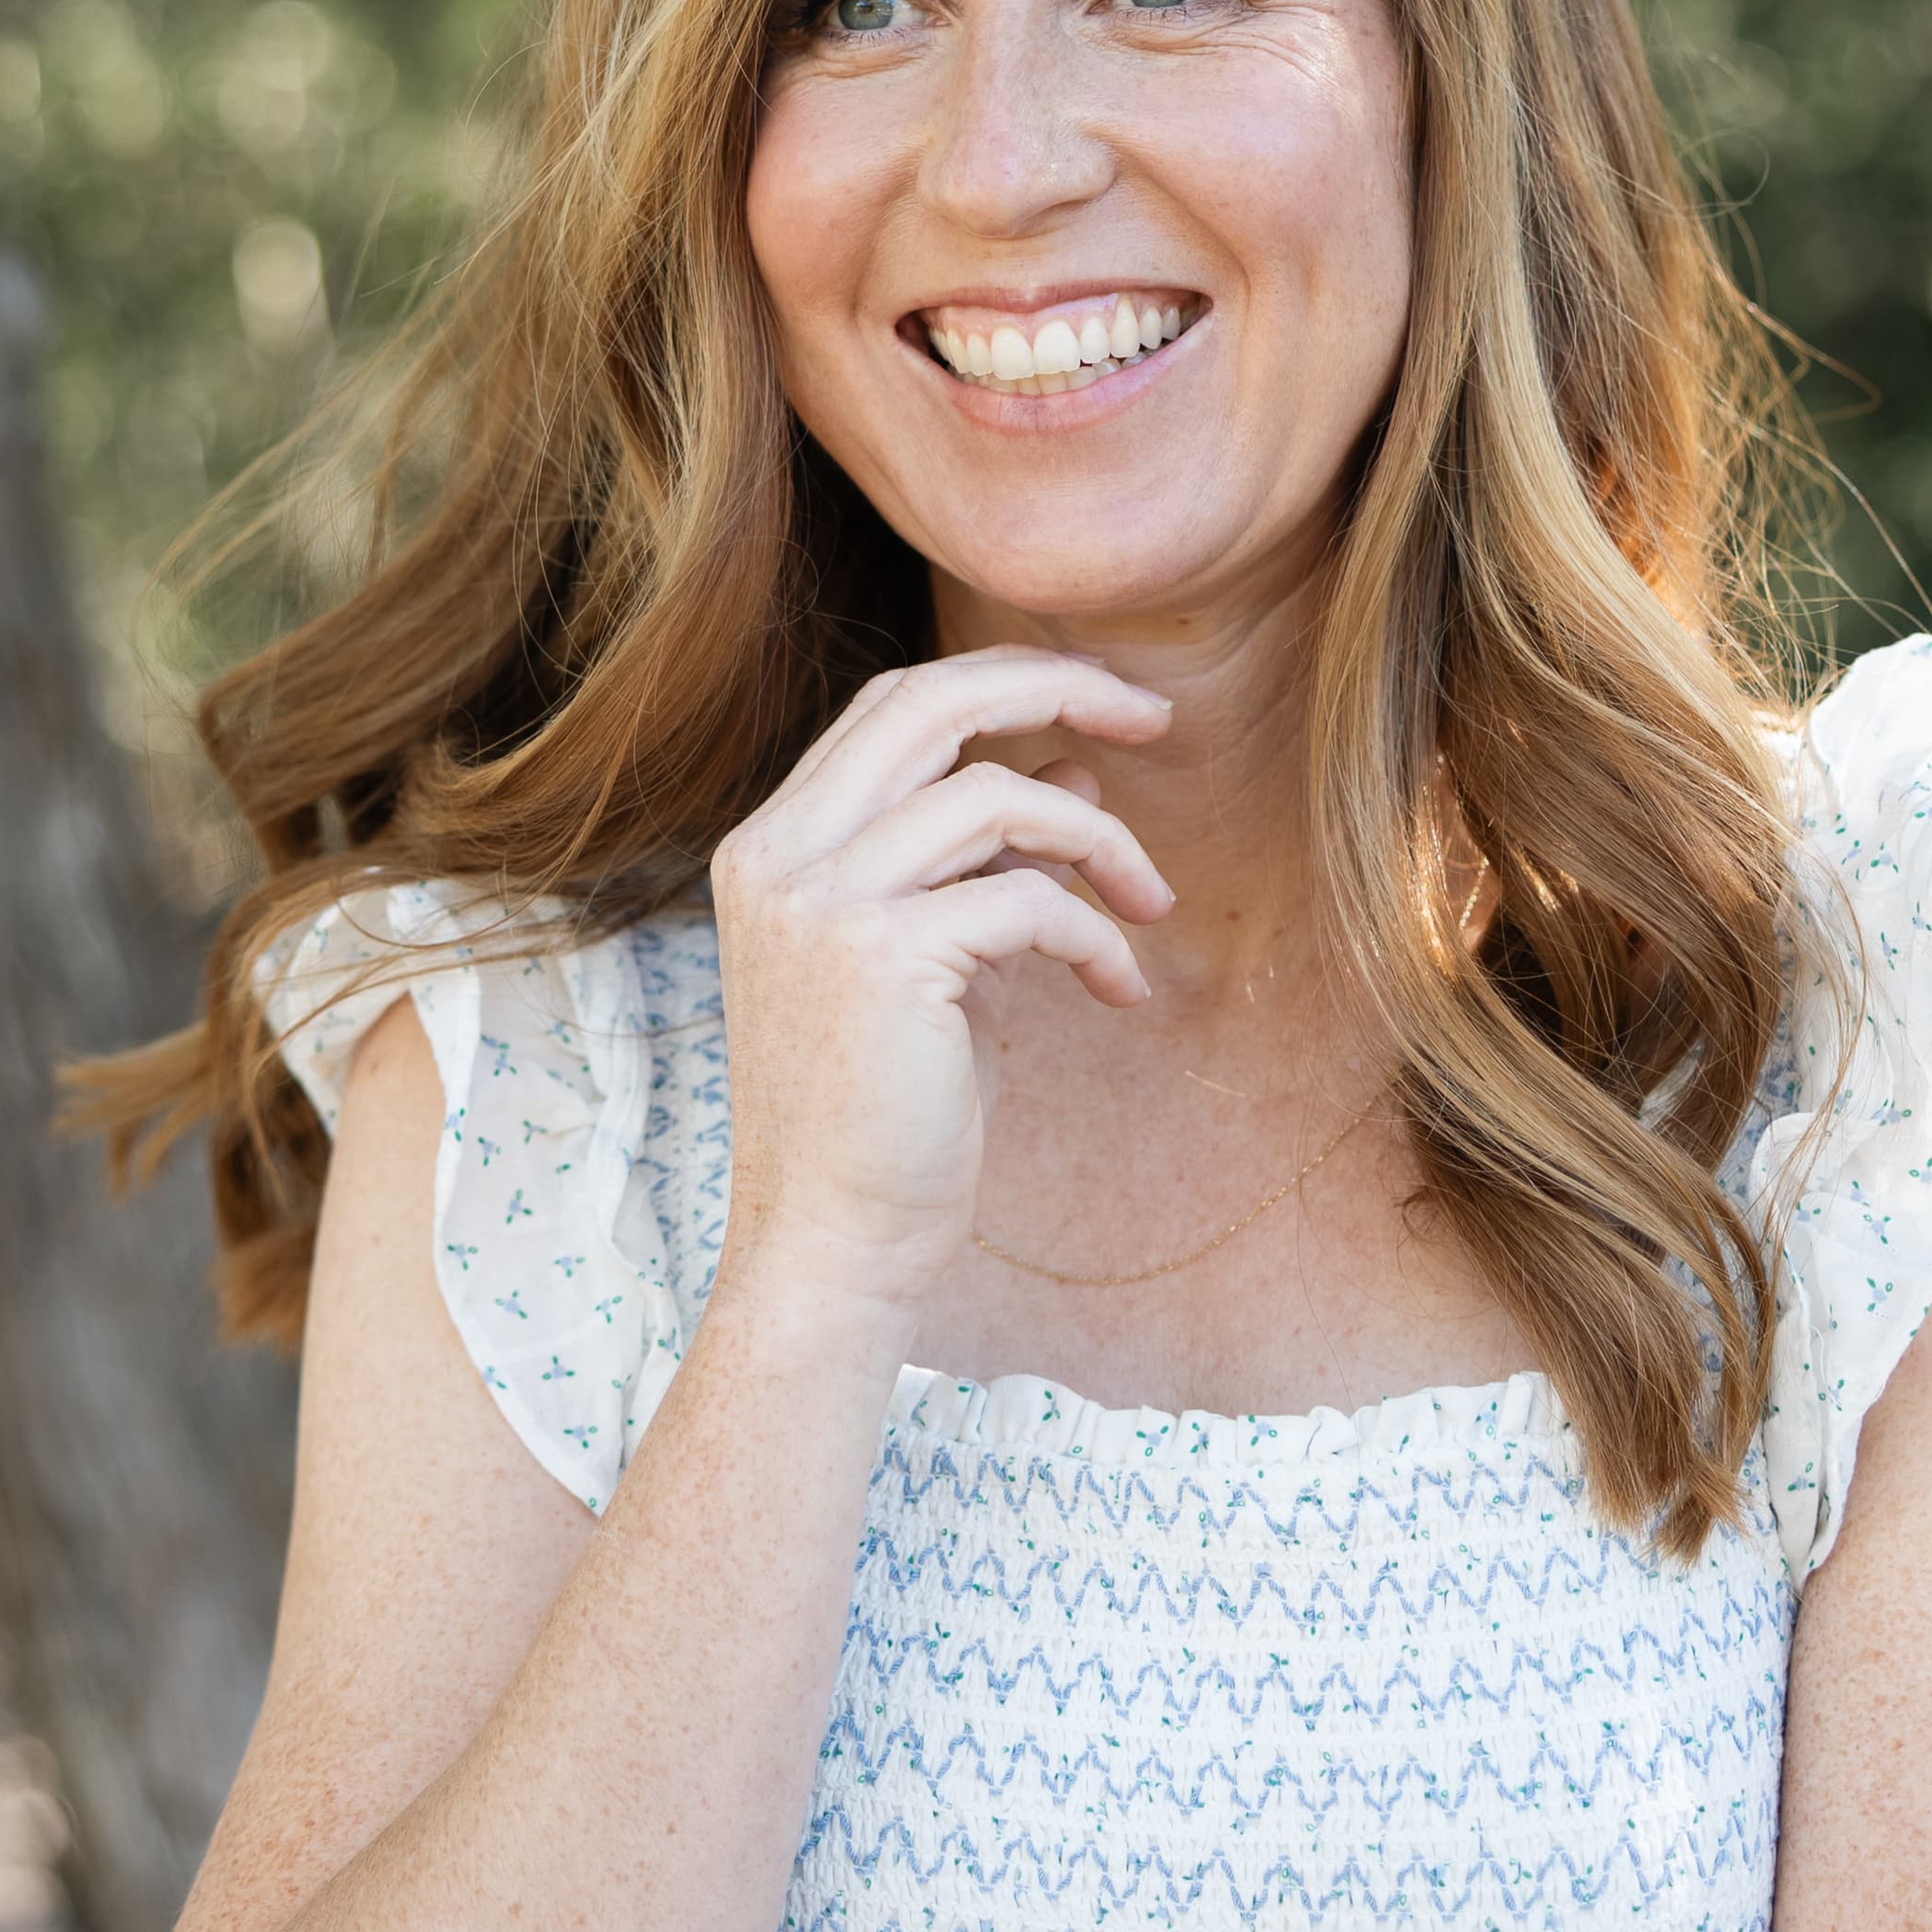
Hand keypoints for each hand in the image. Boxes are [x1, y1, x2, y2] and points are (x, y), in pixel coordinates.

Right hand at [707, 648, 1173, 1325]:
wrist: (833, 1246)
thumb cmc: (889, 1116)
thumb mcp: (945, 961)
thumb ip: (986, 858)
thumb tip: (1074, 761)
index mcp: (772, 846)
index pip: (892, 707)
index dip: (1004, 685)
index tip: (1105, 705)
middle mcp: (779, 857)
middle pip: (929, 702)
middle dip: (1057, 685)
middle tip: (1159, 716)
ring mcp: (819, 903)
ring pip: (996, 796)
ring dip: (1103, 839)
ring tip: (1156, 903)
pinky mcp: (879, 959)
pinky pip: (1029, 900)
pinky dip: (1097, 935)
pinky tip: (1121, 990)